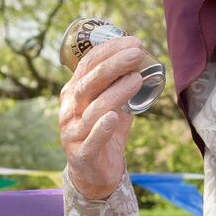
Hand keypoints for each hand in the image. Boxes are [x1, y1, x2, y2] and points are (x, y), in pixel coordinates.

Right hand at [57, 34, 148, 201]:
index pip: (88, 64)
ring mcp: (72, 132)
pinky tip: (114, 117)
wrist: (94, 173)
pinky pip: (91, 140)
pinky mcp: (81, 154)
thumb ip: (123, 87)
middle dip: (113, 65)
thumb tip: (145, 62)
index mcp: (74, 92)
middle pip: (88, 83)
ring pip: (93, 110)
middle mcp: (69, 109)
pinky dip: (102, 128)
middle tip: (136, 53)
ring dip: (115, 93)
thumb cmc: (104, 133)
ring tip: (136, 79)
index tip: (133, 42)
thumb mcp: (113, 105)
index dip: (110, 51)